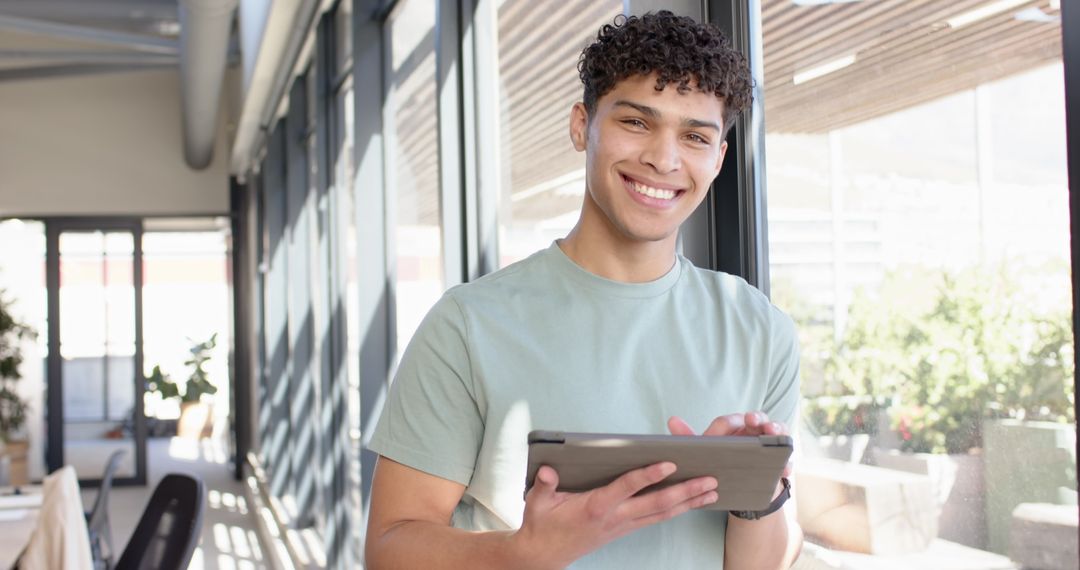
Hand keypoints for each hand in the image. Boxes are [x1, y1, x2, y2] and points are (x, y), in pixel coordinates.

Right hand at [513, 462, 718, 568]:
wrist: (545, 555)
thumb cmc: (542, 524)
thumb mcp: (536, 503)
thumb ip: (543, 485)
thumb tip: (547, 470)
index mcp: (596, 506)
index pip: (627, 487)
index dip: (648, 475)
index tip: (669, 463)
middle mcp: (615, 517)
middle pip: (656, 504)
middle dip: (685, 492)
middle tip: (710, 480)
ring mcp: (623, 525)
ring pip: (662, 514)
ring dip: (689, 502)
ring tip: (712, 491)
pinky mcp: (625, 528)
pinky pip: (656, 518)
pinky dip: (677, 510)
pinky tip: (691, 503)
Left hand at [668, 412, 791, 477]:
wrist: (739, 489)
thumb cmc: (720, 464)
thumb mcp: (705, 454)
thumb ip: (690, 439)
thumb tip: (672, 420)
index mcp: (731, 428)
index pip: (730, 420)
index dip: (733, 421)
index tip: (740, 421)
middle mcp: (751, 431)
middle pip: (757, 419)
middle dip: (758, 418)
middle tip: (756, 422)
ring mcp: (768, 444)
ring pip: (776, 432)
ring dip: (777, 431)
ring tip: (774, 434)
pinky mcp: (779, 461)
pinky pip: (785, 459)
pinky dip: (786, 463)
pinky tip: (784, 469)